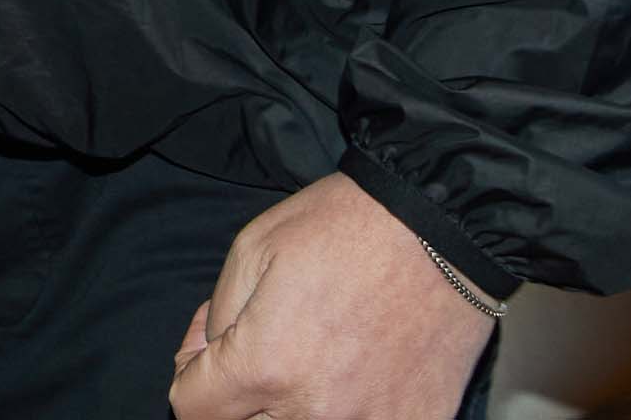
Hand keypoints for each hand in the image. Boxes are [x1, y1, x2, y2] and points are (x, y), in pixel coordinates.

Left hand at [168, 174, 496, 419]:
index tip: (208, 350)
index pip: (192, 410)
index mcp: (266, 367)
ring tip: (305, 359)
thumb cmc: (344, 229)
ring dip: (288, 406)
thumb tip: (207, 360)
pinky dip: (347, 408)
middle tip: (256, 348)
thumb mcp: (250, 251)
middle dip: (237, 395)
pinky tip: (352, 373)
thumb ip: (216, 322)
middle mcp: (316, 412)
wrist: (441, 231)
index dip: (189, 374)